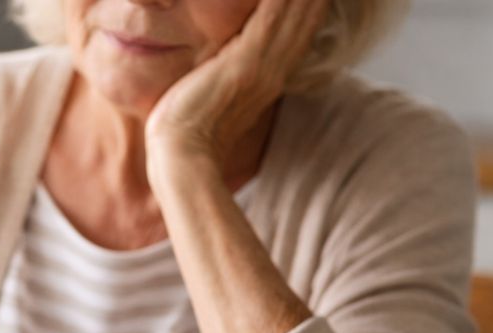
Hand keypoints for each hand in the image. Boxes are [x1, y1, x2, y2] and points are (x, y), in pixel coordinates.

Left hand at [144, 0, 328, 165]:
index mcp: (268, 83)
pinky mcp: (244, 63)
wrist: (183, 157)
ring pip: (293, 15)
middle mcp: (273, 74)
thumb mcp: (219, 103)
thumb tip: (223, 72)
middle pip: (304, 23)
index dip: (310, 12)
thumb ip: (231, 83)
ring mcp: (261, 68)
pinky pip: (269, 18)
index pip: (298, 38)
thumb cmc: (190, 135)